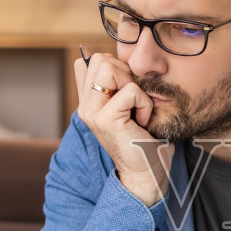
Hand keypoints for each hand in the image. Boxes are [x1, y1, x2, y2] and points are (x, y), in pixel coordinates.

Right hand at [74, 52, 172, 205]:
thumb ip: (118, 86)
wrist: (146, 172)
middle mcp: (85, 106)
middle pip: (100, 59)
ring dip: (134, 86)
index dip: (113, 66)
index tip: (127, 90)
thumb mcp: (128, 106)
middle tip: (134, 100)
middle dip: (125, 72)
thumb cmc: (142, 139)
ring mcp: (91, 113)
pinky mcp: (105, 119)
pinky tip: (142, 121)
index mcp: (87, 102)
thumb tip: (122, 59)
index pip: (87, 62)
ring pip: (110, 69)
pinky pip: (131, 91)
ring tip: (136, 109)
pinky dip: (144, 103)